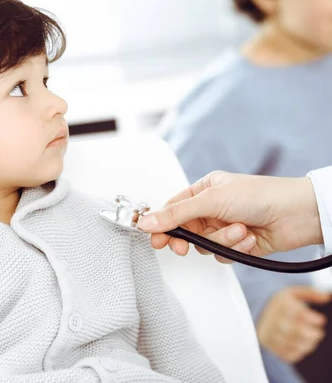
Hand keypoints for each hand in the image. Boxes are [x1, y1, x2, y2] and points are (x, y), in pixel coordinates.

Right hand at [138, 171, 322, 258]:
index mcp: (204, 190)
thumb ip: (176, 214)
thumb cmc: (261, 195)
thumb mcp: (211, 200)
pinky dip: (235, 248)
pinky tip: (249, 238)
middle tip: (182, 246)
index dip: (162, 224)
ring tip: (239, 230)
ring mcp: (224, 227)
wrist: (298, 214)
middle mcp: (212, 209)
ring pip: (204, 245)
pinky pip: (222, 254)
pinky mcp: (237, 244)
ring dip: (221, 241)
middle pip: (185, 230)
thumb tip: (147, 221)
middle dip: (189, 239)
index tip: (155, 238)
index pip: (173, 209)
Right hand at [257, 286, 329, 363]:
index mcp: (279, 305)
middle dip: (312, 335)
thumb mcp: (293, 293)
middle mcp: (272, 319)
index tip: (320, 320)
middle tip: (319, 334)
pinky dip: (298, 353)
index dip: (314, 319)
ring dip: (307, 345)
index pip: (298, 313)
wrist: (255, 312)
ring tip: (312, 340)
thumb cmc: (281, 304)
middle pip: (295, 331)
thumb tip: (327, 297)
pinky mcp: (268, 345)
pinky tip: (301, 347)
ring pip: (292, 344)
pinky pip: (286, 354)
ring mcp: (269, 334)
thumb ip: (310, 293)